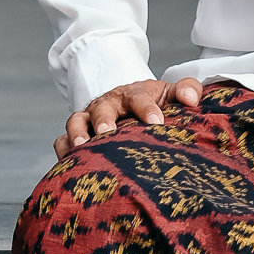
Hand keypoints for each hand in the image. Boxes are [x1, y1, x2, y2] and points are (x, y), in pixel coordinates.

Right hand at [53, 77, 203, 160]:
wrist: (129, 106)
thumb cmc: (155, 104)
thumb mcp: (171, 94)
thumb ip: (187, 91)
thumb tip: (192, 100)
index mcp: (132, 94)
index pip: (138, 97)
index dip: (146, 108)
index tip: (156, 123)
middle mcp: (107, 105)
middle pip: (102, 107)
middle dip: (104, 119)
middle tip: (108, 131)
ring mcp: (88, 120)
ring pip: (75, 121)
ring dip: (77, 133)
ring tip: (82, 148)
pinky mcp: (75, 136)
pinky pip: (61, 141)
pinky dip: (62, 150)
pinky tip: (68, 163)